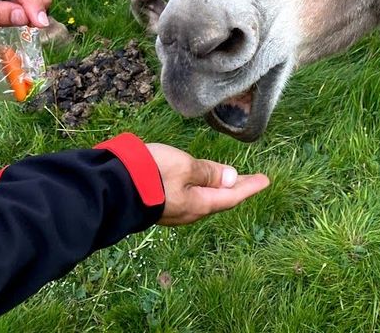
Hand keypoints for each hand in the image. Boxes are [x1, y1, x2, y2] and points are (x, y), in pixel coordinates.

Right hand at [145, 143, 269, 225]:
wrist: (114, 187)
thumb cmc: (152, 175)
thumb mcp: (185, 167)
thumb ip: (208, 173)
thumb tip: (231, 178)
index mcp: (199, 204)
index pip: (231, 195)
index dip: (249, 186)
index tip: (265, 180)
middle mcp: (189, 211)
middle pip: (220, 198)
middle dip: (237, 187)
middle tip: (253, 180)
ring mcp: (174, 209)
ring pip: (205, 198)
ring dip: (220, 188)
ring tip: (231, 179)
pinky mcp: (162, 203)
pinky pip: (192, 196)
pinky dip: (204, 187)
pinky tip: (202, 182)